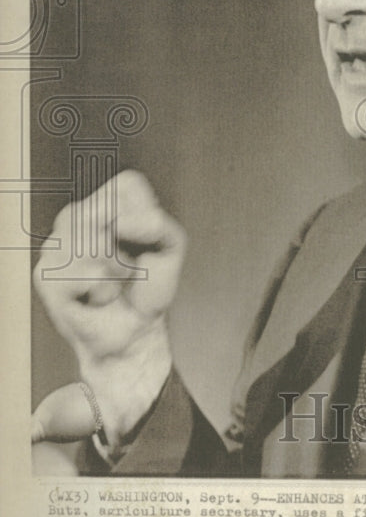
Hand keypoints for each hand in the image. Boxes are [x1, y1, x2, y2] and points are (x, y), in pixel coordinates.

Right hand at [33, 170, 185, 445]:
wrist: (132, 332)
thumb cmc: (147, 287)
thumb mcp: (170, 248)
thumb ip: (158, 225)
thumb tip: (120, 223)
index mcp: (104, 203)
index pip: (128, 184)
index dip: (146, 213)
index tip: (147, 238)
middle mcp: (74, 217)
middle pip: (110, 212)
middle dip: (130, 246)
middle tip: (127, 268)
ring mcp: (55, 244)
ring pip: (95, 243)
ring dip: (117, 272)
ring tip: (112, 282)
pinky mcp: (45, 275)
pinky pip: (88, 273)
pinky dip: (103, 290)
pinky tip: (96, 297)